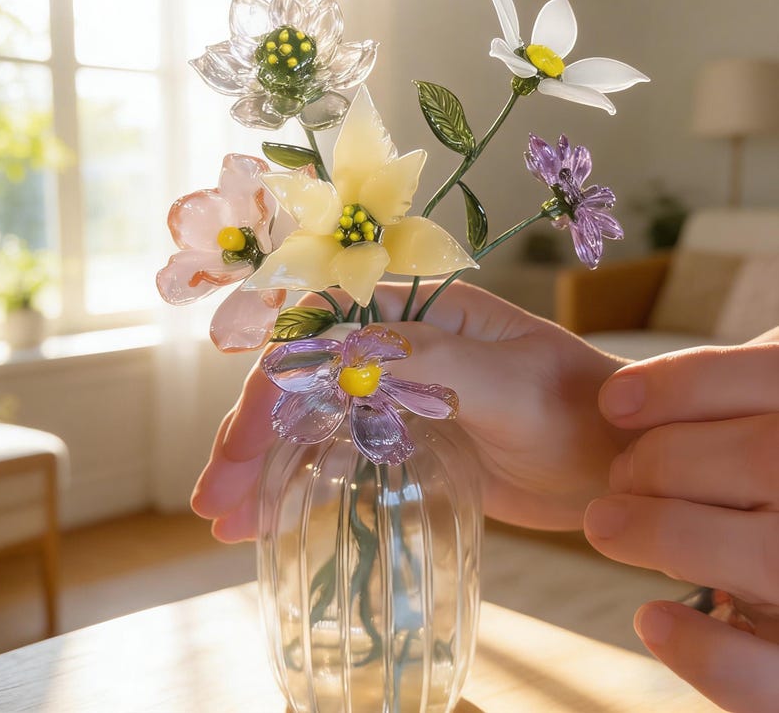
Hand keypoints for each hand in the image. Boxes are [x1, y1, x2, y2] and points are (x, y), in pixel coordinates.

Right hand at [191, 280, 627, 540]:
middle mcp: (398, 347)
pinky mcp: (403, 442)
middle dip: (251, 434)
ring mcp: (397, 397)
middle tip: (215, 501)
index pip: (320, 335)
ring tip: (226, 521)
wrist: (618, 462)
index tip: (244, 447)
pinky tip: (267, 520)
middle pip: (301, 379)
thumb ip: (435, 361)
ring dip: (262, 464)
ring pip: (309, 420)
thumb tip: (345, 362)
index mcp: (419, 312)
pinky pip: (336, 455)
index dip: (273, 385)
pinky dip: (298, 484)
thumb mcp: (512, 383)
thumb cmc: (580, 411)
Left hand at [585, 328, 778, 712]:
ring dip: (666, 535)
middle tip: (619, 472)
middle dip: (665, 460)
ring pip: (767, 557)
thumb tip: (648, 383)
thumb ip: (737, 397)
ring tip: (604, 525)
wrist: (775, 550)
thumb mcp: (762, 426)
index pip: (773, 379)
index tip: (612, 400)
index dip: (686, 383)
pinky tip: (652, 620)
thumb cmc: (765, 485)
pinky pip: (774, 678)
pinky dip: (709, 654)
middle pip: (764, 457)